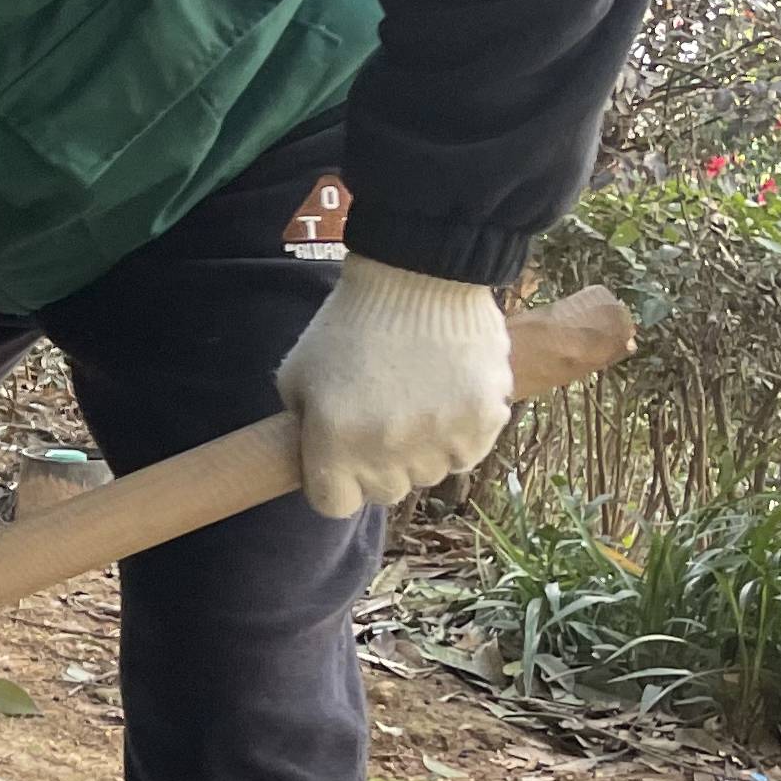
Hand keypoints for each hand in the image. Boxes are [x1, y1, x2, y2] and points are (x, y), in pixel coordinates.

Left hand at [273, 252, 513, 516]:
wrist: (417, 274)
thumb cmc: (350, 321)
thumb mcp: (297, 373)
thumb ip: (301, 426)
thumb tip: (314, 460)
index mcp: (333, 441)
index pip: (334, 505)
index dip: (335, 482)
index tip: (341, 457)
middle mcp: (386, 450)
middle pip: (384, 492)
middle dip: (379, 464)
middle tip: (383, 420)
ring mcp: (438, 439)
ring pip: (430, 474)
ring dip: (423, 449)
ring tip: (418, 399)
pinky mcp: (482, 422)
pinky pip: (469, 453)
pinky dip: (461, 433)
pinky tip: (448, 395)